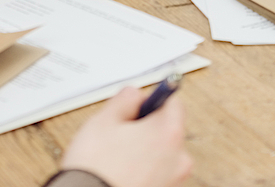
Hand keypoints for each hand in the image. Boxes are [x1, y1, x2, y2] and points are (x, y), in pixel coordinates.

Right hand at [60, 86, 191, 186]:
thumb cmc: (97, 167)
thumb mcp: (104, 119)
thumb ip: (125, 98)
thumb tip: (135, 96)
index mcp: (168, 134)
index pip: (173, 102)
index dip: (152, 98)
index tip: (138, 103)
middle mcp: (178, 159)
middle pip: (168, 129)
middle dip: (146, 126)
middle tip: (120, 131)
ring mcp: (172, 180)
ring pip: (161, 152)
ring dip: (144, 149)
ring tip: (117, 154)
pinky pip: (156, 172)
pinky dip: (143, 168)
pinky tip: (121, 170)